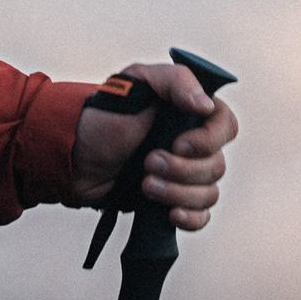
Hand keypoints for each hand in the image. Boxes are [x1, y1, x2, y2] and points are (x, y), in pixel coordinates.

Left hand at [70, 61, 238, 230]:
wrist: (74, 156)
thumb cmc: (105, 114)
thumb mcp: (137, 82)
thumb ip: (176, 81)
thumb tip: (207, 106)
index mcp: (191, 112)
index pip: (226, 126)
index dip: (209, 140)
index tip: (179, 144)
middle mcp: (194, 144)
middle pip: (217, 165)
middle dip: (182, 170)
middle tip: (147, 162)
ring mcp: (184, 175)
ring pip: (209, 193)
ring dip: (178, 193)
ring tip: (144, 185)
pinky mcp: (172, 201)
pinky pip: (200, 217)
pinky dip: (190, 218)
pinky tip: (170, 214)